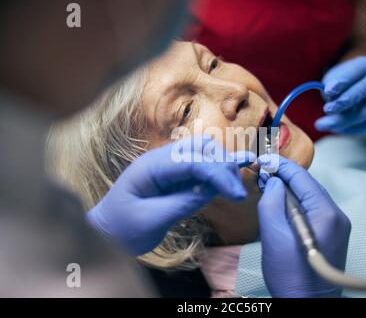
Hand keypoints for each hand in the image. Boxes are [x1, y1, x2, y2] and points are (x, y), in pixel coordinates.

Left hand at [87, 135, 254, 255]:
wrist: (107, 233)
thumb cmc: (122, 229)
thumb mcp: (151, 221)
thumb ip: (182, 203)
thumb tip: (213, 190)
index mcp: (152, 167)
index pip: (193, 161)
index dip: (218, 175)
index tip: (237, 195)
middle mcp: (163, 160)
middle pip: (202, 147)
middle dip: (223, 166)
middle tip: (236, 194)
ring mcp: (171, 166)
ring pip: (205, 152)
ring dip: (224, 165)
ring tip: (236, 188)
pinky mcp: (178, 176)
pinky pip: (202, 165)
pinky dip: (221, 165)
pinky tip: (244, 160)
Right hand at [257, 155, 350, 297]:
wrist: (308, 306)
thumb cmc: (290, 276)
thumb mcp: (274, 237)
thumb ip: (272, 204)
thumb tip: (274, 181)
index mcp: (326, 213)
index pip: (302, 177)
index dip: (281, 165)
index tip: (262, 158)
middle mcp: (337, 215)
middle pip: (308, 185)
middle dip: (285, 175)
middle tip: (262, 171)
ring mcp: (337, 225)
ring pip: (310, 196)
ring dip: (289, 188)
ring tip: (268, 184)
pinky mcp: (332, 234)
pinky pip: (312, 209)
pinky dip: (296, 202)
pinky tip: (281, 203)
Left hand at [315, 56, 365, 135]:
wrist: (358, 87)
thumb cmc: (341, 83)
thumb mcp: (332, 79)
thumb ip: (331, 89)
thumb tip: (331, 104)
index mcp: (365, 65)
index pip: (355, 72)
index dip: (341, 82)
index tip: (328, 91)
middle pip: (362, 92)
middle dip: (343, 103)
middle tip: (326, 110)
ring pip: (364, 114)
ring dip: (342, 121)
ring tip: (324, 124)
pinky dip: (351, 129)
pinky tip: (338, 128)